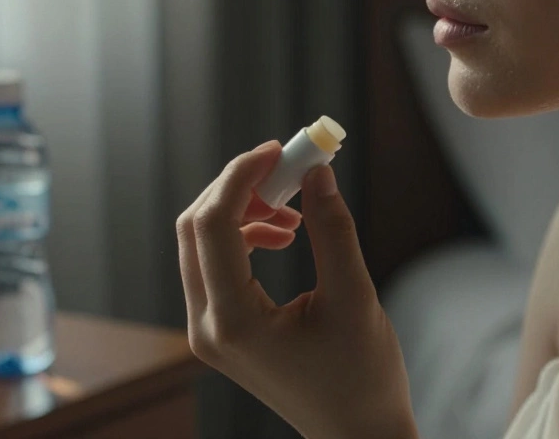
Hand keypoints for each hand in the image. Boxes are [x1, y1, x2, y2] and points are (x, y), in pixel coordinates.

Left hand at [177, 141, 418, 438]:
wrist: (357, 433)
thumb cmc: (362, 375)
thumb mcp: (354, 296)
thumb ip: (332, 228)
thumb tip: (316, 171)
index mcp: (234, 320)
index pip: (213, 224)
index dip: (242, 176)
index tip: (279, 148)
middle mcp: (208, 327)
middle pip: (196, 228)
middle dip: (239, 187)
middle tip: (287, 167)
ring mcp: (209, 332)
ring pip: (202, 244)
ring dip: (243, 211)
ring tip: (295, 209)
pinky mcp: (221, 332)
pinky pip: (215, 266)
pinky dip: (244, 237)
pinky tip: (286, 234)